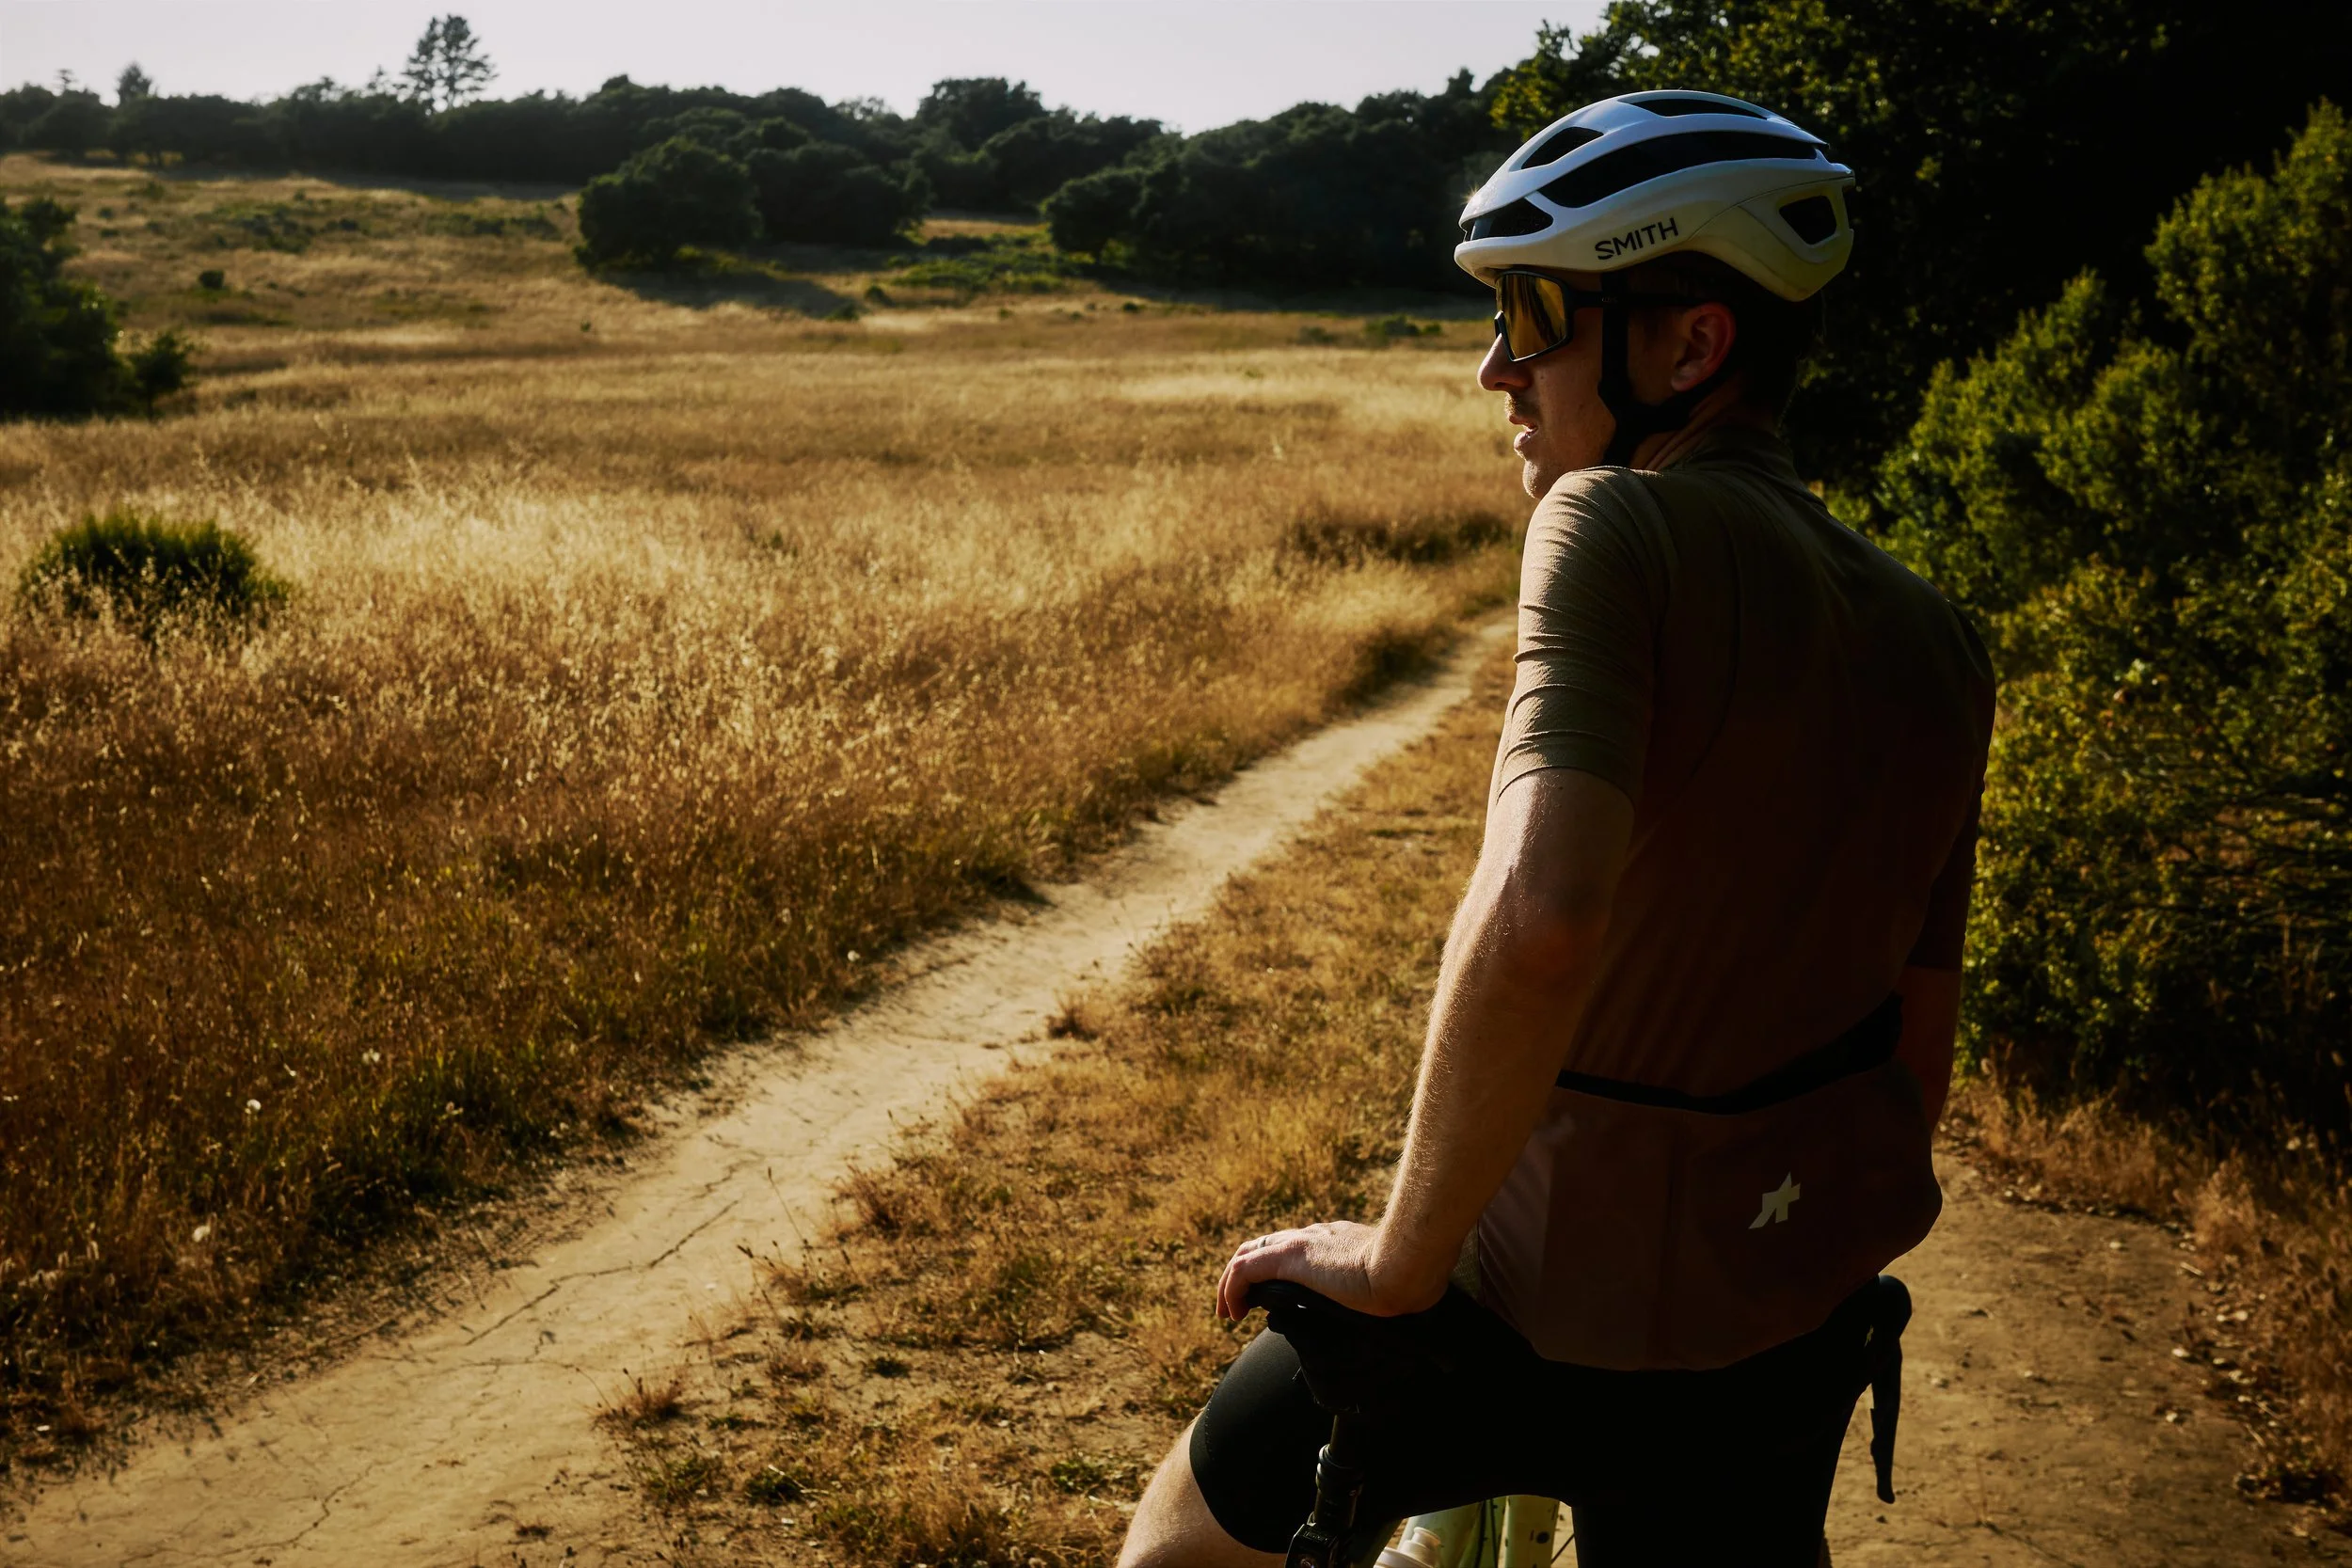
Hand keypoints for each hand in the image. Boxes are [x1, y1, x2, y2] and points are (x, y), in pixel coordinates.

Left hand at [1213, 1220, 1441, 1321]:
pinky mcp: (1290, 1258)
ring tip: (1228, 1312)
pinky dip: (1232, 1289)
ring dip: (1231, 1284)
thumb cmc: (1406, 1282)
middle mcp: (1314, 1236)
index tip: (1269, 1296)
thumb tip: (1381, 1312)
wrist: (1408, 1268)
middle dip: (1244, 1274)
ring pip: (1248, 1255)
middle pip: (1263, 1246)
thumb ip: (1374, 1292)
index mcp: (1335, 1240)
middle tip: (1239, 1305)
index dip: (1274, 1268)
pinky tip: (1232, 1312)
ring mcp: (1300, 1244)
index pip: (1293, 1246)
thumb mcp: (1385, 1287)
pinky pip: (1245, 1270)